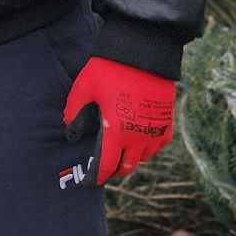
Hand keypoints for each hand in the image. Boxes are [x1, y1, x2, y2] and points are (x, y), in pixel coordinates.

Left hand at [61, 56, 175, 184]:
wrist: (143, 54)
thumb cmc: (110, 69)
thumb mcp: (84, 87)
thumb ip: (73, 110)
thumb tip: (68, 128)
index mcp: (117, 131)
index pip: (106, 165)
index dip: (96, 177)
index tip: (89, 182)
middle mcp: (138, 137)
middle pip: (126, 166)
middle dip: (113, 170)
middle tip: (104, 165)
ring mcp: (155, 131)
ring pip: (143, 157)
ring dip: (131, 158)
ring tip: (119, 150)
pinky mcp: (166, 122)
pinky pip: (158, 145)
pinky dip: (148, 148)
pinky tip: (138, 139)